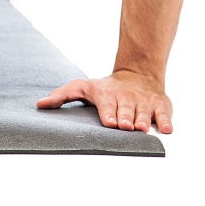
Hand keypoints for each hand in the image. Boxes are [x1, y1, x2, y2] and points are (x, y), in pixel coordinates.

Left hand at [35, 69, 172, 132]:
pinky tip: (166, 129)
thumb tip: (39, 105)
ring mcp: (144, 103)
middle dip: (126, 119)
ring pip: (144, 114)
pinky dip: (165, 122)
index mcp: (107, 95)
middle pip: (126, 112)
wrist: (137, 75)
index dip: (109, 114)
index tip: (110, 123)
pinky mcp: (161, 106)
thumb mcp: (82, 87)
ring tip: (142, 128)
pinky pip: (164, 114)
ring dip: (144, 121)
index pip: (108, 106)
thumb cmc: (105, 88)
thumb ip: (62, 95)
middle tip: (126, 126)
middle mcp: (126, 99)